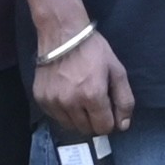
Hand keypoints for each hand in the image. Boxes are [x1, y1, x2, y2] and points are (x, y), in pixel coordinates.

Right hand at [30, 27, 136, 141]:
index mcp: (93, 95)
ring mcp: (53, 102)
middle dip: (94, 120)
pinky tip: (67, 95)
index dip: (109, 121)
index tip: (108, 110)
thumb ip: (124, 100)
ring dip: (78, 118)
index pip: (103, 127)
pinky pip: (55, 117)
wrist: (62, 34)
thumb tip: (123, 125)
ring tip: (81, 99)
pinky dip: (63, 112)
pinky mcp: (40, 99)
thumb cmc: (93, 51)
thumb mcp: (117, 71)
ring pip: (70, 126)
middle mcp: (71, 103)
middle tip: (95, 103)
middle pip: (86, 129)